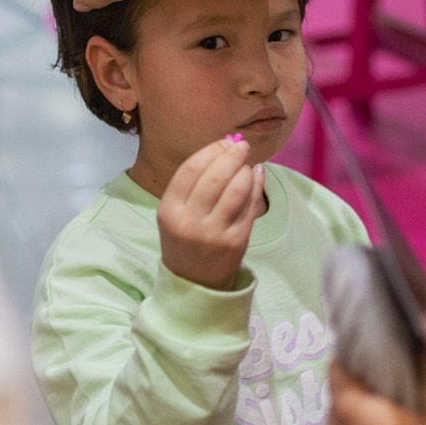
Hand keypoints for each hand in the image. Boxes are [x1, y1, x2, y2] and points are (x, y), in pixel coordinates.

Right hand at [157, 137, 260, 289]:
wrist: (194, 282)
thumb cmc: (184, 238)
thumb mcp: (174, 213)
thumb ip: (193, 183)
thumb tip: (224, 146)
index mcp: (169, 210)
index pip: (191, 169)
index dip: (211, 150)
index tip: (223, 142)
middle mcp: (189, 221)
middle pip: (215, 176)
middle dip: (232, 155)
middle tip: (241, 146)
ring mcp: (214, 233)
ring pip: (235, 190)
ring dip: (245, 170)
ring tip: (247, 164)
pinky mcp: (236, 241)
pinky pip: (249, 206)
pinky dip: (255, 185)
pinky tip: (256, 175)